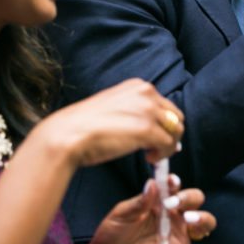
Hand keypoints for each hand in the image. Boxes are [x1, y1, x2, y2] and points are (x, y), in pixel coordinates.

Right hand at [37, 79, 183, 167]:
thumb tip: (155, 126)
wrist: (67, 134)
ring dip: (167, 145)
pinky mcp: (148, 129)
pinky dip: (163, 154)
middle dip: (170, 133)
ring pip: (176, 130)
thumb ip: (134, 110)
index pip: (164, 105)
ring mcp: (148, 110)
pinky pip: (169, 144)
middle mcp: (146, 93)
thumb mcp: (114, 106)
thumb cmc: (85, 125)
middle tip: (157, 148)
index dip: (163, 123)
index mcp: (138, 86)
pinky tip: (149, 158)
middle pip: (175, 116)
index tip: (155, 136)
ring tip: (151, 154)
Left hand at [76, 177, 234, 243]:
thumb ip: (138, 201)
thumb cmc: (112, 233)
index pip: (176, 188)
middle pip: (195, 201)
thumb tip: (152, 183)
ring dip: (203, 219)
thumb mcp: (121, 214)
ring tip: (190, 221)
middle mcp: (174, 216)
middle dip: (190, 199)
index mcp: (160, 202)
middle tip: (175, 205)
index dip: (177, 183)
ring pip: (204, 224)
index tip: (172, 182)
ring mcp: (179, 235)